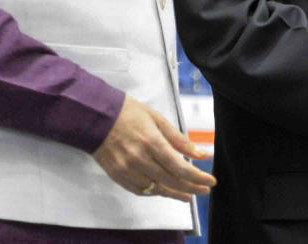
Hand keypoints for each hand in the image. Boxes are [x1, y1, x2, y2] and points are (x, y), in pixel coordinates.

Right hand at [92, 95, 215, 201]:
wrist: (96, 118)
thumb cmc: (130, 113)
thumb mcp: (158, 119)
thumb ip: (179, 140)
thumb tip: (202, 154)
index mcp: (151, 142)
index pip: (179, 167)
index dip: (197, 177)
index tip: (211, 180)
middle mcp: (139, 159)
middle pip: (170, 181)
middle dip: (191, 188)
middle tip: (204, 190)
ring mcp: (127, 170)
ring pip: (156, 189)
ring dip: (175, 193)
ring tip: (189, 194)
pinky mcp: (117, 176)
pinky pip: (140, 190)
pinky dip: (155, 192)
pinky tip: (166, 190)